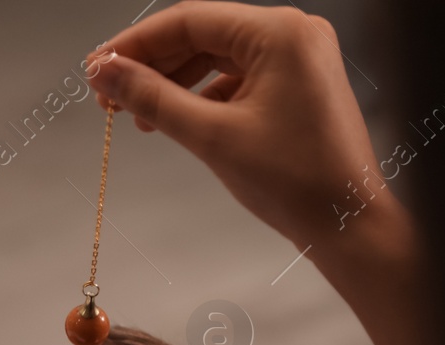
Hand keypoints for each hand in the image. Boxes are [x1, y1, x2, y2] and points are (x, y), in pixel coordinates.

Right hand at [85, 1, 402, 254]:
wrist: (347, 224)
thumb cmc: (295, 182)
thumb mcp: (212, 138)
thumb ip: (153, 100)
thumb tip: (107, 74)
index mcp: (279, 33)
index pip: (189, 21)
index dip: (135, 45)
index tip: (97, 69)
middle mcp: (293, 35)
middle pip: (202, 35)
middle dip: (152, 66)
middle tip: (108, 97)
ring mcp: (299, 59)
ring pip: (217, 58)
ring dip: (174, 83)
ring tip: (136, 116)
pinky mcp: (298, 85)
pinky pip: (238, 79)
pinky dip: (204, 97)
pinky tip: (177, 122)